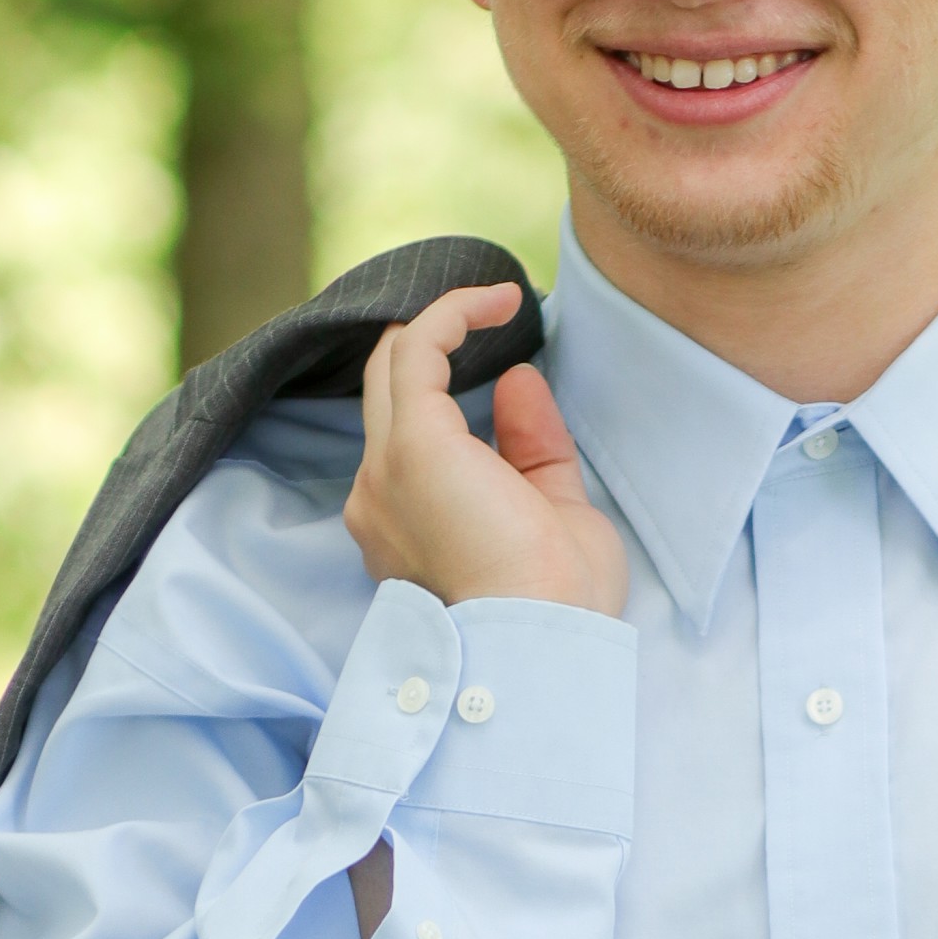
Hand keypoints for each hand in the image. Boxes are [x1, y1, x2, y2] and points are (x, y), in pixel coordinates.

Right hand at [344, 281, 627, 619]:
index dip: (447, 395)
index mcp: (407, 525)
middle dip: (431, 348)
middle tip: (489, 314)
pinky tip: (503, 300)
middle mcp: (380, 495)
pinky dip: (457, 312)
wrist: (541, 638)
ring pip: (394, 366)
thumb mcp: (549, 513)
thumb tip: (518, 379)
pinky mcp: (412, 441)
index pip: (411, 441)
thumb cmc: (557, 603)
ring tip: (503, 301)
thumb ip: (530, 448)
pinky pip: (420, 346)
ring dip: (446, 322)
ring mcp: (388, 467)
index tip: (503, 372)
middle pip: (388, 393)